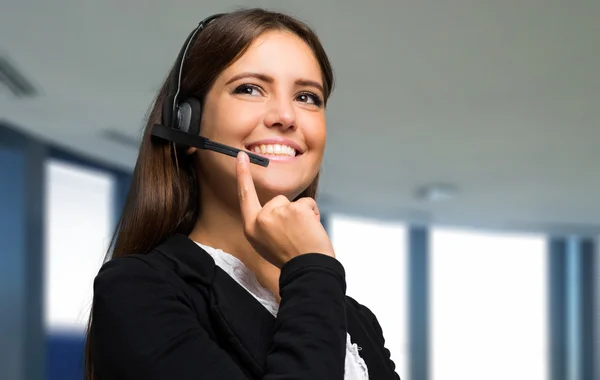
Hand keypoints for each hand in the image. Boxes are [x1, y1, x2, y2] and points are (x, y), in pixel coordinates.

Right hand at [236, 151, 334, 267]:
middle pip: (277, 200)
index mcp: (251, 228)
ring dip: (302, 215)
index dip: (243, 175)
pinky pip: (308, 203)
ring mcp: (278, 212)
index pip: (245, 196)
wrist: (307, 269)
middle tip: (294, 236)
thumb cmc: (290, 259)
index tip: (241, 157)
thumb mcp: (266, 244)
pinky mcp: (296, 209)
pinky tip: (311, 230)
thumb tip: (274, 210)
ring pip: (293, 203)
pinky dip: (313, 214)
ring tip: (303, 235)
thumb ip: (265, 224)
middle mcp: (262, 219)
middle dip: (289, 213)